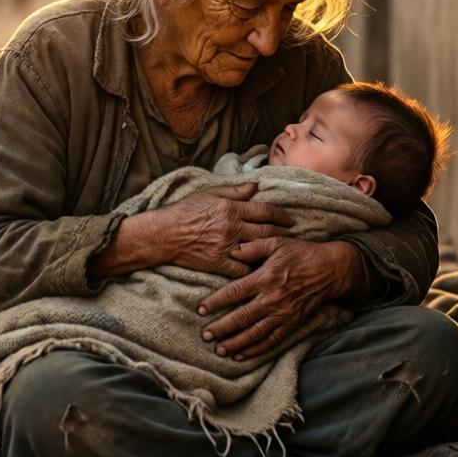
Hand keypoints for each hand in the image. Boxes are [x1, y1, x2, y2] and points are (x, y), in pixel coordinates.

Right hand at [155, 183, 294, 278]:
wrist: (165, 234)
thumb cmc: (185, 210)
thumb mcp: (209, 193)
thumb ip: (234, 190)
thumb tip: (255, 186)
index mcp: (231, 208)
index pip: (265, 211)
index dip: (281, 215)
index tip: (290, 220)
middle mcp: (231, 227)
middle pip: (266, 231)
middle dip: (283, 233)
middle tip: (292, 236)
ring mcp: (226, 246)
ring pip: (257, 250)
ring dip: (272, 251)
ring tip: (282, 252)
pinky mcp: (218, 263)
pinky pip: (242, 269)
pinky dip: (253, 269)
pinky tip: (261, 269)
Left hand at [197, 239, 362, 359]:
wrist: (331, 270)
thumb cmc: (302, 253)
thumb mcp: (278, 243)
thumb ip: (254, 247)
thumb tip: (232, 251)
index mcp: (265, 278)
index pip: (234, 293)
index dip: (216, 303)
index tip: (201, 310)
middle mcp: (272, 299)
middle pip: (241, 317)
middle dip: (221, 328)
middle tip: (205, 335)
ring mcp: (283, 313)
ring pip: (255, 333)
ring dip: (235, 343)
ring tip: (219, 349)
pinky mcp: (292, 323)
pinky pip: (271, 340)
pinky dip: (256, 350)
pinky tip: (242, 354)